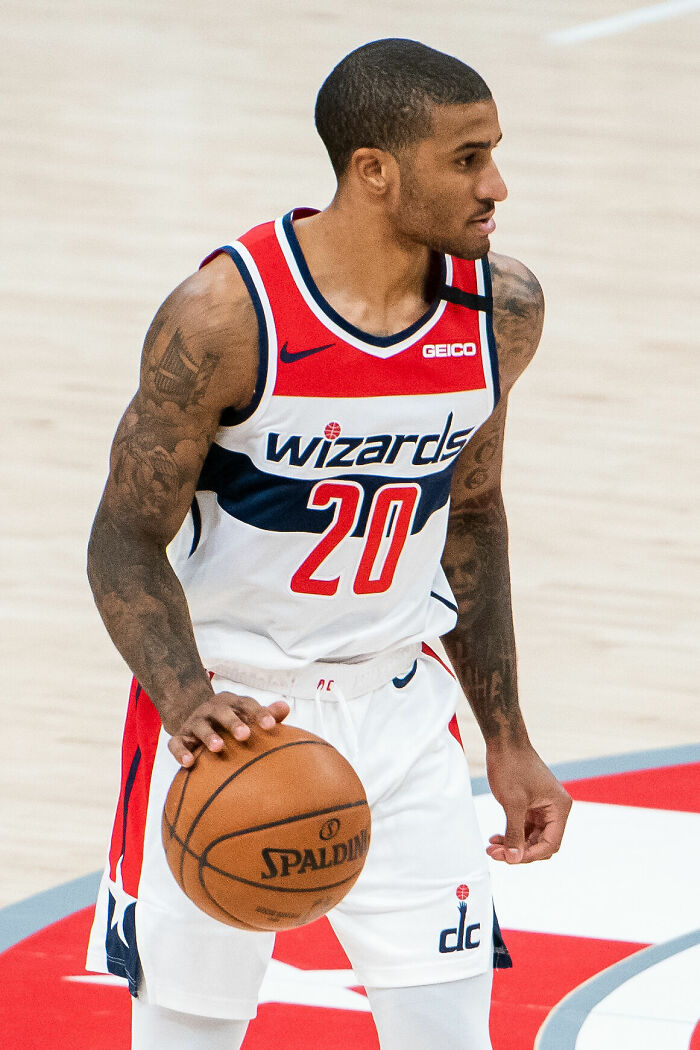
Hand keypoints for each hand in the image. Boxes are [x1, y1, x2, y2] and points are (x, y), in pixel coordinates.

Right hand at [168, 691, 289, 767]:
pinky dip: (181, 752)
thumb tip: (285, 708)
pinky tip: (188, 763)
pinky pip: (177, 743)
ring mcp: (194, 722)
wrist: (195, 718)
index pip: (247, 704)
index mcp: (231, 703)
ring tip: (218, 748)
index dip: (259, 713)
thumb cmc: (231, 720)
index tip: (271, 726)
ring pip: (200, 726)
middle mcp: (211, 709)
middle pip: (222, 712)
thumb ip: (266, 714)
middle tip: (245, 735)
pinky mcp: (179, 737)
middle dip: (233, 722)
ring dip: (209, 736)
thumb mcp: (246, 714)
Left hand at [485, 742, 571, 863]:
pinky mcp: (530, 805)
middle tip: (495, 854)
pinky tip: (496, 838)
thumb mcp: (513, 803)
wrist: (503, 742)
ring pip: (531, 837)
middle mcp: (555, 809)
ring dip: (513, 844)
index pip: (550, 843)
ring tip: (492, 848)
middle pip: (541, 843)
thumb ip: (515, 832)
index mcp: (559, 808)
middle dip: (519, 851)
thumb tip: (514, 859)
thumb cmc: (511, 766)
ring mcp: (543, 807)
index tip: (509, 859)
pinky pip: (524, 827)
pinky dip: (511, 834)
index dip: (530, 855)